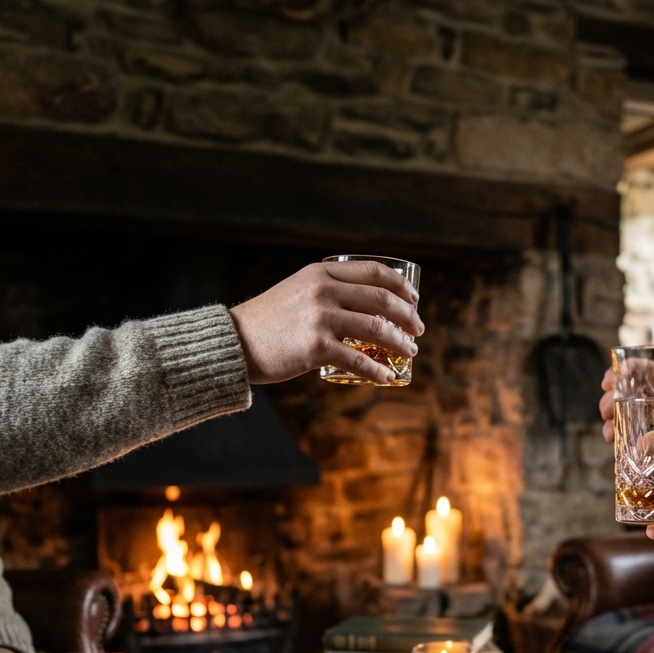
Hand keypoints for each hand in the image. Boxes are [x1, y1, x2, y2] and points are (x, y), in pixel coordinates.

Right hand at [229, 261, 423, 384]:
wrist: (235, 343)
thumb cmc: (269, 321)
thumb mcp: (298, 290)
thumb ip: (327, 290)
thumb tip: (366, 304)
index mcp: (321, 273)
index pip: (374, 272)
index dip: (401, 286)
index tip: (414, 300)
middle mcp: (322, 291)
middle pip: (382, 300)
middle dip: (408, 316)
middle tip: (418, 330)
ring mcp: (319, 319)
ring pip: (376, 329)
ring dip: (400, 343)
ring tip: (410, 352)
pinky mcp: (315, 348)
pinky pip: (358, 361)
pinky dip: (377, 371)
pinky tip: (387, 378)